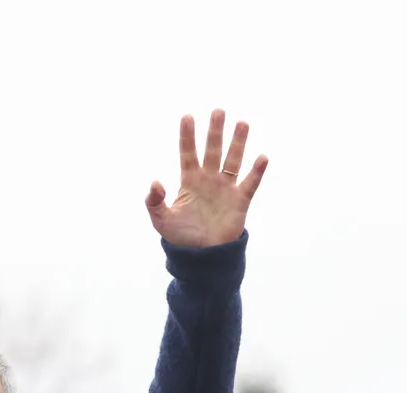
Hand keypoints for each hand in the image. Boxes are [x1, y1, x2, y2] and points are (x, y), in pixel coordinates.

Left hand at [146, 108, 267, 247]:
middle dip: (215, 132)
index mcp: (190, 181)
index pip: (188, 154)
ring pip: (233, 160)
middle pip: (213, 150)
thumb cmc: (181, 237)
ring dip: (237, 143)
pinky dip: (256, 172)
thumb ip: (154, 201)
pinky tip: (261, 158)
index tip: (187, 117)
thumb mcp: (161, 220)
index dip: (187, 136)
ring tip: (242, 124)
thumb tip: (155, 182)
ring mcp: (225, 188)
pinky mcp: (240, 201)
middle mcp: (209, 180)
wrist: (201, 256)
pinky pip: (250, 183)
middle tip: (218, 111)